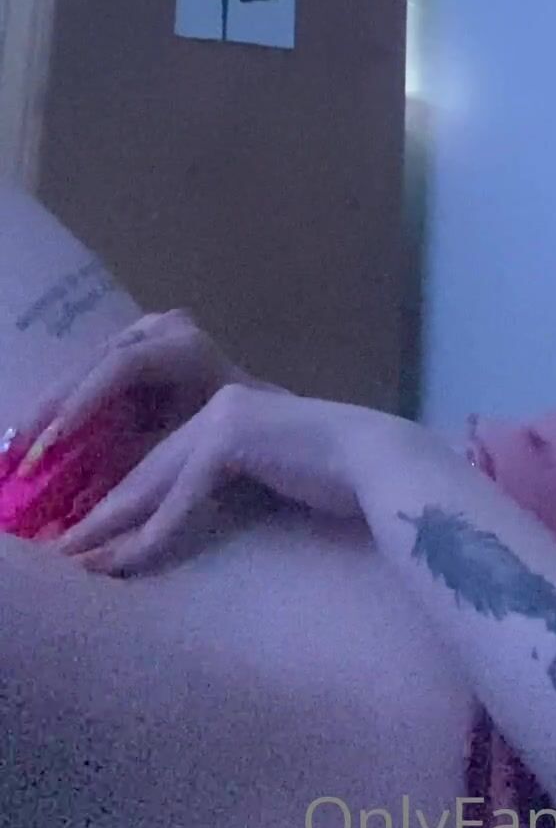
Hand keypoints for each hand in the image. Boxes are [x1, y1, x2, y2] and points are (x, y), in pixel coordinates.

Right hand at [16, 309, 260, 475]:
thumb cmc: (233, 435)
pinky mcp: (132, 345)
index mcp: (183, 346)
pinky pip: (90, 374)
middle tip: (15, 451)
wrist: (260, 412)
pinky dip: (62, 405)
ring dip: (48, 409)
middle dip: (50, 410)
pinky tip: (32, 434)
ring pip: (85, 367)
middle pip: (93, 363)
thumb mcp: (189, 447)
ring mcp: (146, 332)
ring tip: (12, 447)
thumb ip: (140, 462)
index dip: (82, 403)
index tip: (50, 444)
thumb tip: (85, 498)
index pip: (121, 366)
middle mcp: (161, 329)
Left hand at [55, 383, 394, 573]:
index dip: (121, 504)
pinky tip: (121, 563)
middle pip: (145, 472)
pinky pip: (178, 499)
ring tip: (73, 561)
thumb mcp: (272, 482)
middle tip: (62, 551)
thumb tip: (192, 521)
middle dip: (100, 516)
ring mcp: (223, 419)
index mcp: (229, 414)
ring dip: (108, 530)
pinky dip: (147, 537)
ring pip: (150, 484)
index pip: (162, 465)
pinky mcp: (230, 440)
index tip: (89, 539)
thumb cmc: (342, 482)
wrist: (383, 465)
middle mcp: (219, 408)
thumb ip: (233, 488)